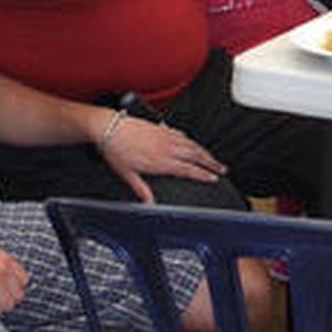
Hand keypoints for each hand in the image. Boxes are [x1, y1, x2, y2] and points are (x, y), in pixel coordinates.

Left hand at [100, 118, 228, 200]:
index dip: (203, 174)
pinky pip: (181, 134)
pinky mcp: (160, 127)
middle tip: (222, 168)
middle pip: (195, 155)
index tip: (214, 178)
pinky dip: (190, 140)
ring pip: (191, 144)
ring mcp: (165, 135)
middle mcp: (165, 147)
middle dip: (211, 163)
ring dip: (204, 151)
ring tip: (213, 158)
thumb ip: (141, 189)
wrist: (108, 127)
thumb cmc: (115, 150)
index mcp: (160, 161)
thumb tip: (149, 203)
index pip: (187, 169)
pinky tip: (192, 143)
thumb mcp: (127, 174)